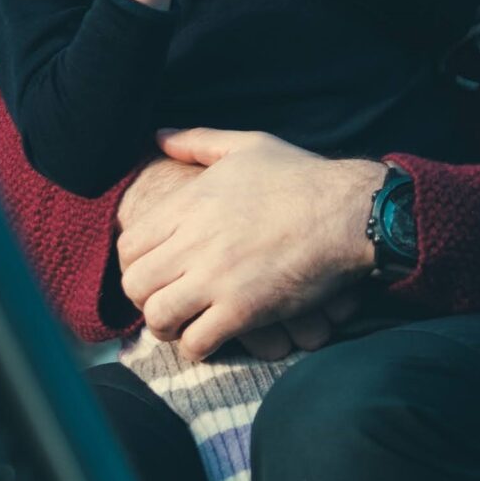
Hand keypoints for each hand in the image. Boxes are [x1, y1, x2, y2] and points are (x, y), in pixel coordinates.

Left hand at [115, 127, 383, 360]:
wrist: (350, 212)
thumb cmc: (301, 177)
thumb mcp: (248, 146)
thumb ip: (198, 141)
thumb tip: (159, 135)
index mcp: (191, 203)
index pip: (129, 246)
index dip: (135, 263)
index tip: (155, 269)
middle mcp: (195, 241)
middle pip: (135, 285)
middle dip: (145, 297)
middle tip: (166, 298)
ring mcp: (217, 278)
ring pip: (158, 317)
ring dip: (166, 325)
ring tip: (184, 322)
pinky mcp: (243, 310)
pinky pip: (197, 342)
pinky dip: (198, 345)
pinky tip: (212, 335)